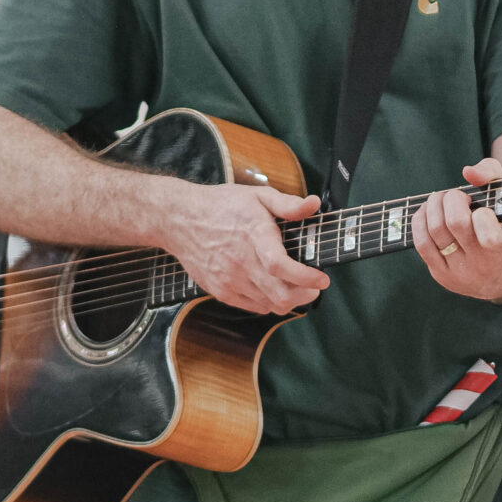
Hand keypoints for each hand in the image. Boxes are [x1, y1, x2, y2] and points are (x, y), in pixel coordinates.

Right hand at [166, 183, 329, 315]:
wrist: (179, 220)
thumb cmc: (222, 205)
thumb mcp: (257, 195)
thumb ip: (288, 203)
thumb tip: (314, 204)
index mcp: (253, 235)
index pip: (280, 266)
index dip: (305, 277)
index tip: (322, 279)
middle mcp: (240, 262)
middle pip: (279, 294)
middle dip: (306, 294)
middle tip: (315, 287)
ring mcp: (228, 280)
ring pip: (269, 305)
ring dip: (290, 300)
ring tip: (299, 288)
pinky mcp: (219, 291)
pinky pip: (253, 307)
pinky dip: (269, 303)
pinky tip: (274, 289)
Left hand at [413, 157, 501, 300]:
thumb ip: (493, 175)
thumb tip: (467, 171)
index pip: (486, 228)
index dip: (481, 213)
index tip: (483, 210)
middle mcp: (482, 262)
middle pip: (455, 222)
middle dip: (451, 199)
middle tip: (456, 196)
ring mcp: (460, 271)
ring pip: (435, 230)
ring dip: (433, 206)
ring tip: (441, 201)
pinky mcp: (442, 275)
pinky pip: (422, 244)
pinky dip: (420, 222)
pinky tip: (427, 213)